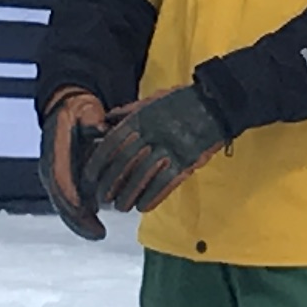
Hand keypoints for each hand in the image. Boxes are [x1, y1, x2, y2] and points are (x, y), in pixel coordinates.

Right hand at [42, 90, 110, 238]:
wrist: (68, 109)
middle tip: (98, 234)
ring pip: (64, 205)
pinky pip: (69, 202)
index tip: (87, 211)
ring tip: (97, 234)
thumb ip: (92, 121)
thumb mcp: (86, 110)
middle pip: (61, 199)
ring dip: (79, 222)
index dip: (73, 197)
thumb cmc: (80, 111)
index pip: (61, 180)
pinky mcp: (64, 180)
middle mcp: (51, 168)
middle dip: (78, 219)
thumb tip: (101, 130)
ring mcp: (55, 176)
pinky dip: (80, 216)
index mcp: (55, 153)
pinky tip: (94, 227)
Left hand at [82, 84, 230, 214]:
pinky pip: (166, 183)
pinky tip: (143, 207)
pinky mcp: (187, 161)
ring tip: (122, 206)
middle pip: (125, 164)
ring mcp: (170, 149)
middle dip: (111, 183)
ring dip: (130, 195)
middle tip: (103, 198)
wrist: (216, 103)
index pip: (113, 144)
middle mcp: (152, 135)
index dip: (99, 163)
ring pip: (143, 176)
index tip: (91, 177)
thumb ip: (128, 111)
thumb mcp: (151, 99)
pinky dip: (153, 197)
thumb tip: (107, 119)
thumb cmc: (182, 101)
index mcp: (141, 119)